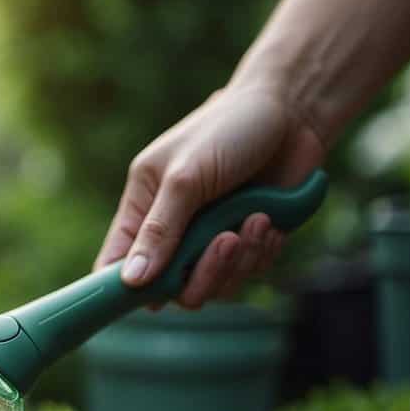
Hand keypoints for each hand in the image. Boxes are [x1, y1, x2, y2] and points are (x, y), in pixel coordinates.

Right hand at [94, 84, 325, 307]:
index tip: (145, 299)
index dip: (123, 288)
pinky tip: (269, 219)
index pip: (115, 263)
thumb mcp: (185, 177)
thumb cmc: (229, 129)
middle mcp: (171, 230)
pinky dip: (261, 252)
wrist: (294, 111)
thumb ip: (158, 230)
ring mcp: (208, 240)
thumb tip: (130, 281)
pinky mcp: (246, 244)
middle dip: (202, 273)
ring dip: (239, 260)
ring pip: (211, 286)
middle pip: (170, 288)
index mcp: (142, 207)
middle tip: (225, 240)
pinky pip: (246, 274)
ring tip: (256, 219)